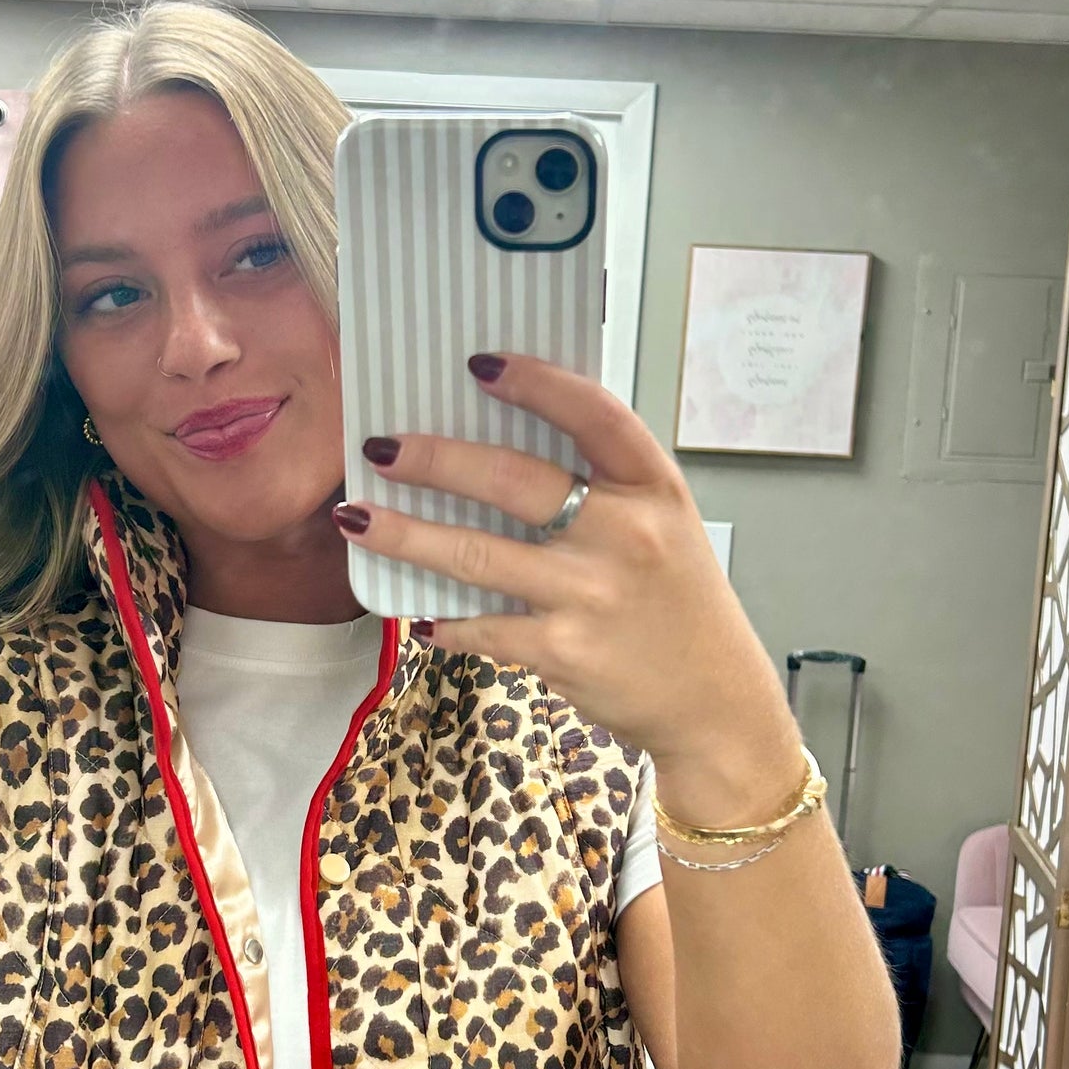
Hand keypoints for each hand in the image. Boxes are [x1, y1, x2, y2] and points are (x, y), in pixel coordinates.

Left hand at [336, 352, 802, 815]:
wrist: (713, 703)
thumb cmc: (677, 605)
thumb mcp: (665, 527)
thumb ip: (605, 488)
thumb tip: (500, 448)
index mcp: (655, 489)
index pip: (595, 414)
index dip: (537, 383)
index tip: (479, 364)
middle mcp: (627, 534)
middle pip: (513, 481)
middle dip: (435, 459)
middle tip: (379, 447)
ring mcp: (591, 594)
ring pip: (475, 555)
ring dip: (405, 535)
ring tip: (356, 518)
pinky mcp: (564, 651)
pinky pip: (483, 627)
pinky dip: (446, 622)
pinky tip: (421, 615)